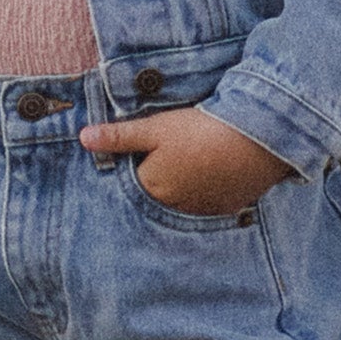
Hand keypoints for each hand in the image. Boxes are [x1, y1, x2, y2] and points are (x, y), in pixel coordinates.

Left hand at [78, 106, 290, 216]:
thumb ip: (119, 137)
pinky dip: (211, 191)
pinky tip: (218, 171)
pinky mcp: (228, 209)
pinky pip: (211, 204)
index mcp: (152, 187)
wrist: (256, 140)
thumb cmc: (200, 131)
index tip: (151, 147)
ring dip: (187, 186)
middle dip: (163, 176)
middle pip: (159, 193)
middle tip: (179, 151)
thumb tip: (83, 139)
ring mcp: (203, 211)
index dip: (140, 162)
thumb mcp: (156, 128)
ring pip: (185, 200)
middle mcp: (174, 207)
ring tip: (199, 159)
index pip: (133, 180)